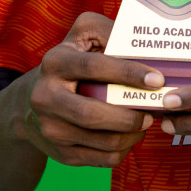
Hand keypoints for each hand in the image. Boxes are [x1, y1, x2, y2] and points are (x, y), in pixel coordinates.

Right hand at [19, 11, 163, 167]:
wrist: (33, 101)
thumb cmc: (73, 62)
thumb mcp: (84, 37)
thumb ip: (110, 32)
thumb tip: (145, 41)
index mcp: (55, 62)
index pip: (94, 67)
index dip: (128, 73)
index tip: (157, 79)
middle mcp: (45, 96)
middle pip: (91, 113)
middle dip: (129, 116)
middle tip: (153, 112)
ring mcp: (50, 128)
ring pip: (101, 141)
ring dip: (132, 135)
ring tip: (146, 122)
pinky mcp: (60, 153)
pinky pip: (102, 159)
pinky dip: (124, 150)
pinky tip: (130, 136)